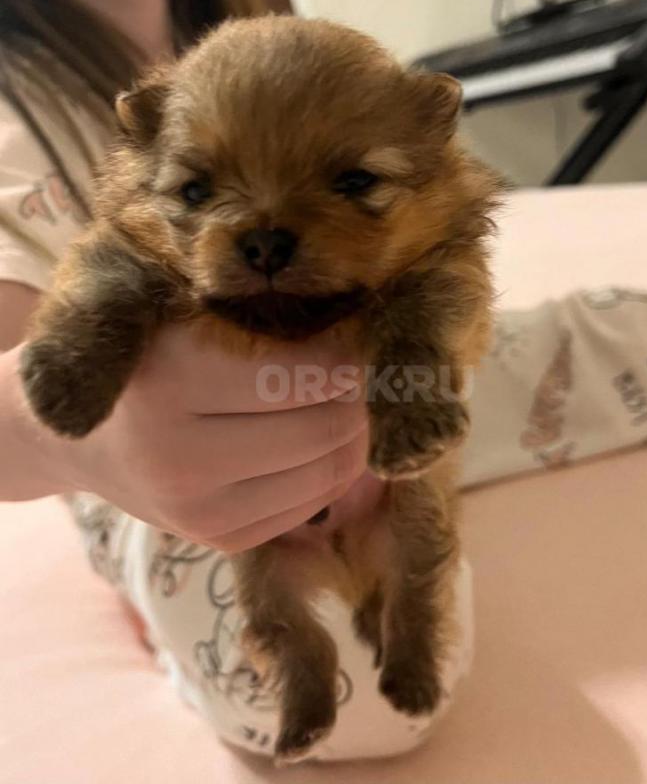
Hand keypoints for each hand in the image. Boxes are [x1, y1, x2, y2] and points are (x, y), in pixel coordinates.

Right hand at [2, 324, 366, 550]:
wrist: (76, 439)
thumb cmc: (141, 360)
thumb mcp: (185, 314)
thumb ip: (260, 315)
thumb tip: (361, 332)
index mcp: (172, 380)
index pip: (305, 372)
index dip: (347, 353)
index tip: (354, 336)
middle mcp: (181, 458)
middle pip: (326, 428)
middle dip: (357, 396)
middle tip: (360, 371)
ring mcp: (200, 513)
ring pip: (330, 471)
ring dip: (353, 433)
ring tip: (341, 402)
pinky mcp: (220, 541)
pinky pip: (314, 503)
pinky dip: (332, 468)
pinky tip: (316, 440)